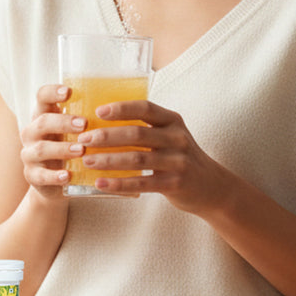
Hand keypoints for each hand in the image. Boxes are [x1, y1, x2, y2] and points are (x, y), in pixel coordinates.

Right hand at [19, 84, 86, 198]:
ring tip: (81, 150)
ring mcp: (29, 154)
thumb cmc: (71, 150)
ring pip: (41, 149)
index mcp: (43, 115)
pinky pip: (40, 176)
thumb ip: (87, 121)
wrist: (56, 182)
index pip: (42, 97)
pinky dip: (54, 176)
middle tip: (84, 124)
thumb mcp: (75, 133)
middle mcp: (32, 132)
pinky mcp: (31, 175)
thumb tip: (119, 107)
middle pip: (42, 122)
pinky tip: (67, 176)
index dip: (52, 92)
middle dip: (63, 122)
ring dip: (62, 148)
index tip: (69, 92)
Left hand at [77, 99, 234, 214]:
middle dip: (107, 136)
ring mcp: (178, 162)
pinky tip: (100, 183)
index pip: (145, 108)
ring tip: (86, 160)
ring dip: (108, 160)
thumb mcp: (169, 136)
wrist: (212, 187)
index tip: (98, 111)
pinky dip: (119, 184)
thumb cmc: (179, 157)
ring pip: (137, 159)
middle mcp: (177, 138)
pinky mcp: (175, 184)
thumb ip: (145, 127)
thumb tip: (100, 121)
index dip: (121, 108)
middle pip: (137, 134)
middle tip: (83, 139)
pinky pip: (142, 184)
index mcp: (173, 121)